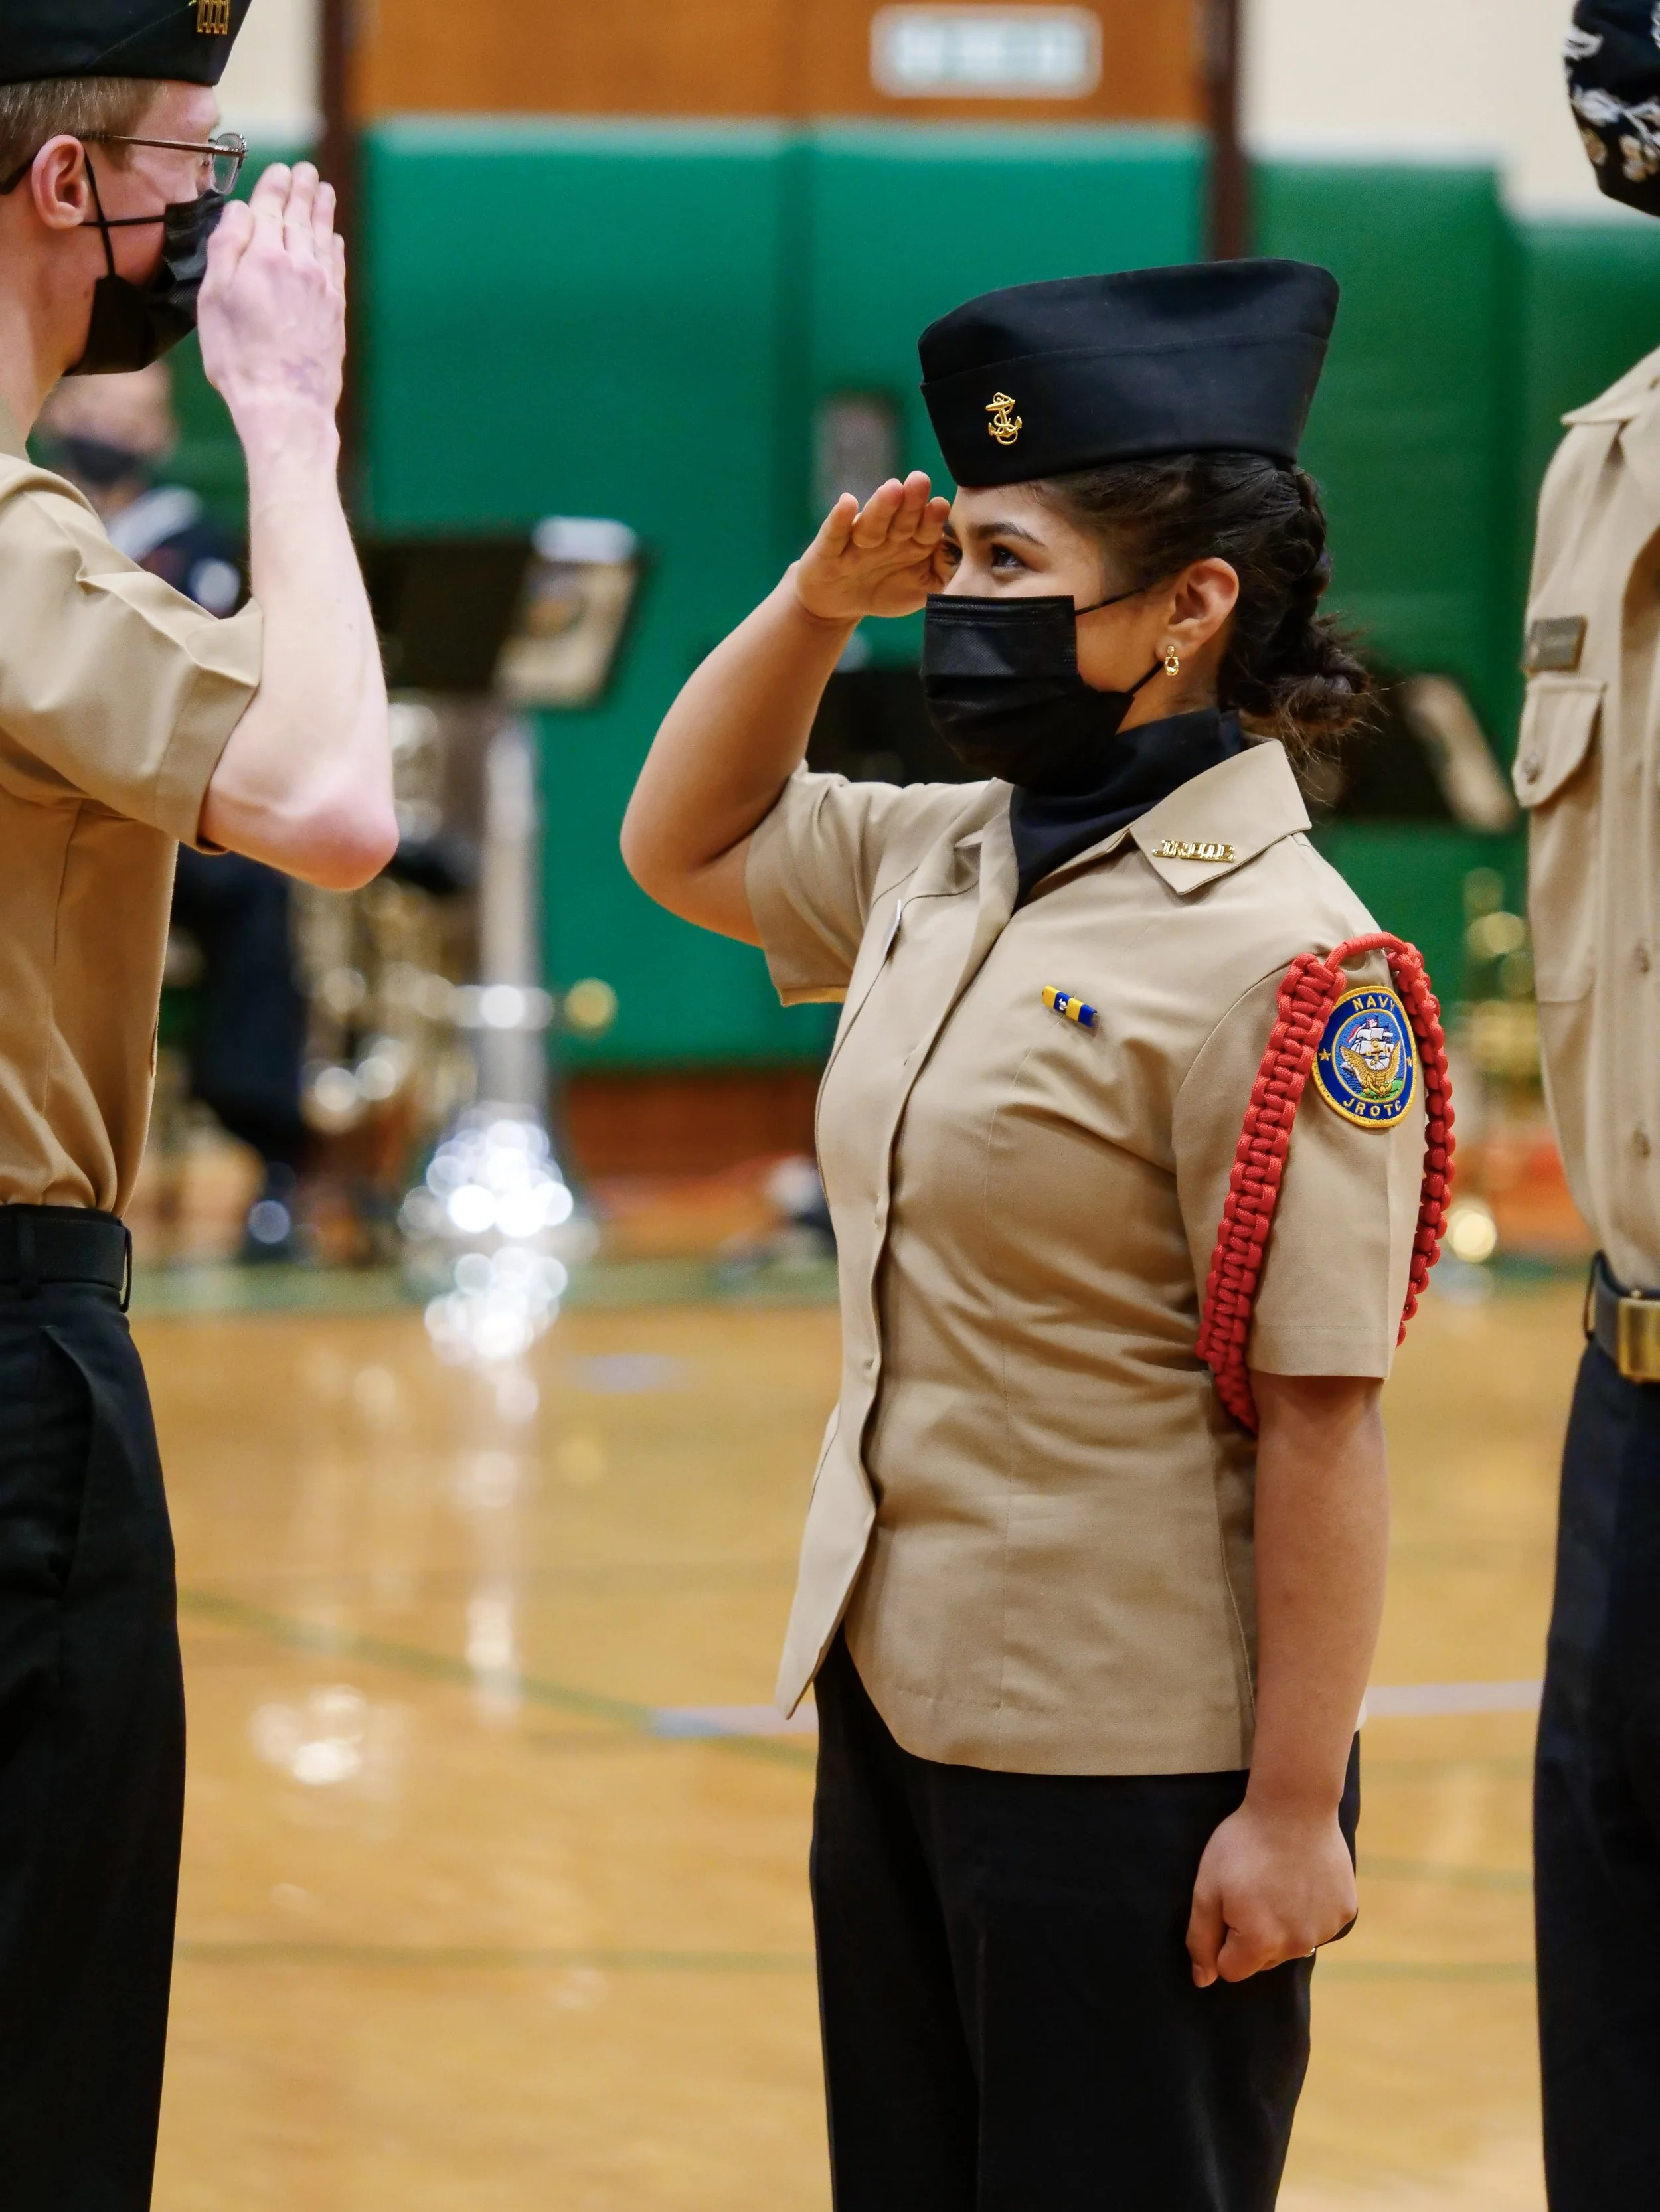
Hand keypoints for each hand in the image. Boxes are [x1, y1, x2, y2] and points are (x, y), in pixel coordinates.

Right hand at [197, 162, 345, 445]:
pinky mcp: (336, 312)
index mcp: (263, 257)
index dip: (275, 186)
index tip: (281, 169)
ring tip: (324, 190)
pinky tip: (334, 237)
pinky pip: (336, 267)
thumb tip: (242, 210)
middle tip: (307, 170)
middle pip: (300, 218)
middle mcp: (298, 265)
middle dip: (302, 190)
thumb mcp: (213, 300)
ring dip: (322, 211)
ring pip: (322, 237)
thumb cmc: (239, 358)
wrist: (285, 403)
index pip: (270, 208)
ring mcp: (322, 288)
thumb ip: (226, 248)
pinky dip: (334, 246)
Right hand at [795, 471, 951, 623]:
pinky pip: (835, 533)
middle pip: (901, 519)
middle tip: (920, 480)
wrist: (837, 603)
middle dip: (911, 501)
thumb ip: (943, 575)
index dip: (932, 520)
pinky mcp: (829, 550)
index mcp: (912, 543)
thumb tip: (962, 557)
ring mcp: (858, 542)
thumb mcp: (920, 591)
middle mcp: (887, 537)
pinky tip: (847, 502)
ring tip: (892, 488)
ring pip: (872, 524)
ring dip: (882, 506)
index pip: (926, 529)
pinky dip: (840, 518)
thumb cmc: (883, 589)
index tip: (941, 506)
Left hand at [1186, 1796, 1356, 1986]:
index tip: (1228, 1903)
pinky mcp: (1346, 1912)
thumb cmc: (1244, 1845)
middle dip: (1253, 1934)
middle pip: (1264, 1959)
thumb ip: (1201, 1939)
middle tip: (1252, 1889)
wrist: (1294, 1805)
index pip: (1231, 1969)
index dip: (1223, 1937)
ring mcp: (1326, 1930)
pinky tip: (1302, 1877)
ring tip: (1278, 1880)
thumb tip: (1203, 1980)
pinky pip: (1319, 1924)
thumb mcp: (1207, 1888)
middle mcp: (1298, 1945)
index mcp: (1261, 1943)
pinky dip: (1309, 1909)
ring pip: (1293, 1943)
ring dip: (1283, 1922)